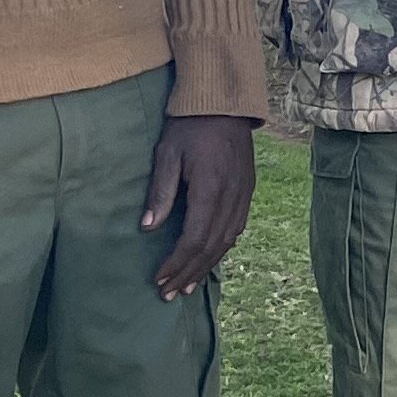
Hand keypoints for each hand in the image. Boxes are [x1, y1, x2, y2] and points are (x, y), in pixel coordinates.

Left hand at [143, 115, 256, 297]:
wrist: (224, 103)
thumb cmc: (190, 126)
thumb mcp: (167, 153)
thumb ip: (160, 192)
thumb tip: (148, 227)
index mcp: (210, 189)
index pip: (194, 239)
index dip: (176, 263)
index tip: (159, 278)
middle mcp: (231, 197)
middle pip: (211, 248)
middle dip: (188, 273)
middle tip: (168, 293)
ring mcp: (243, 196)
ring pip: (226, 242)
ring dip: (205, 267)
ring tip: (187, 285)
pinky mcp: (247, 192)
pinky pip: (236, 229)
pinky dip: (220, 250)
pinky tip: (209, 259)